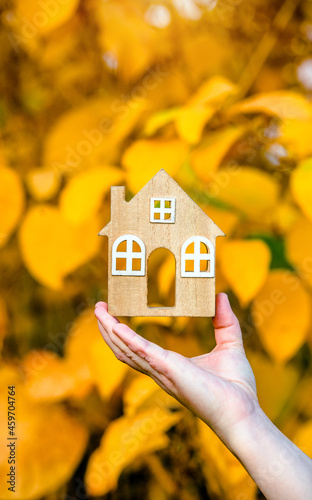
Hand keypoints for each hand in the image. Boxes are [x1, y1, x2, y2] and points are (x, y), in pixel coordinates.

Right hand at [94, 293, 259, 447]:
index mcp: (170, 366)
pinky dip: (126, 338)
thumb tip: (221, 296)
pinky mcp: (169, 370)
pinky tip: (115, 325)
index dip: (123, 332)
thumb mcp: (229, 344)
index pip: (138, 348)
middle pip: (124, 349)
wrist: (243, 410)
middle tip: (99, 308)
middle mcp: (160, 370)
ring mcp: (162, 372)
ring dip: (110, 331)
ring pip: (126, 350)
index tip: (115, 313)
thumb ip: (224, 321)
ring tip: (99, 311)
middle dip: (109, 329)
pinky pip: (141, 352)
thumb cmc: (236, 386)